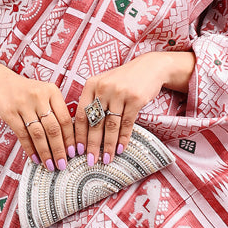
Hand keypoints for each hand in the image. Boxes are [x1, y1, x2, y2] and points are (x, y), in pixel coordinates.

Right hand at [0, 60, 74, 170]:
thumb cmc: (26, 92)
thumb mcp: (44, 94)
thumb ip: (55, 111)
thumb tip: (67, 141)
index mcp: (52, 91)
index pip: (65, 119)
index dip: (70, 138)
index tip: (74, 152)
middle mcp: (39, 96)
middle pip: (53, 128)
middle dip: (59, 149)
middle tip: (63, 164)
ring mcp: (23, 104)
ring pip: (38, 134)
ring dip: (45, 152)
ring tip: (50, 165)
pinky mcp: (10, 112)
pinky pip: (22, 135)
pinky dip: (30, 149)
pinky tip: (35, 159)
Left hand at [74, 52, 194, 164]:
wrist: (149, 67)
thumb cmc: (123, 80)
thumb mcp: (104, 85)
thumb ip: (93, 102)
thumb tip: (84, 132)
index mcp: (91, 85)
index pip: (81, 114)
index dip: (79, 134)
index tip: (78, 150)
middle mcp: (103, 88)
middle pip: (95, 122)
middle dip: (92, 144)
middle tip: (91, 160)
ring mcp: (120, 93)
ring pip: (111, 125)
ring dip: (108, 145)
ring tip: (106, 159)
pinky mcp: (135, 99)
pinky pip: (127, 123)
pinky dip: (123, 138)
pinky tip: (120, 148)